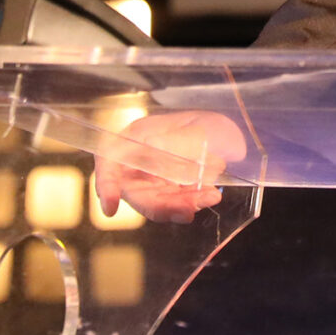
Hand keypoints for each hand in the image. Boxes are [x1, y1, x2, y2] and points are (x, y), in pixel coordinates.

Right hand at [94, 110, 247, 222]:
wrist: (229, 138)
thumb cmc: (208, 126)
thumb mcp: (199, 126)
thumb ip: (177, 138)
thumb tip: (151, 146)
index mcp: (137, 137)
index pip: (109, 161)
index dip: (106, 184)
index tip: (110, 207)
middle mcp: (139, 161)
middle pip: (135, 192)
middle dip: (161, 204)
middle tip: (189, 208)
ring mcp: (153, 181)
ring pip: (156, 203)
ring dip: (180, 206)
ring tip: (208, 197)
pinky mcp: (168, 195)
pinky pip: (173, 205)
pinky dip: (190, 204)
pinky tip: (209, 195)